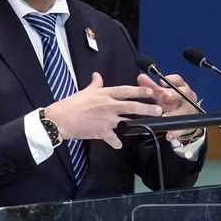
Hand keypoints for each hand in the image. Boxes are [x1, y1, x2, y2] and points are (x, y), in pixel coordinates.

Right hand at [46, 72, 162, 148]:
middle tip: (159, 109)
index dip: (139, 90)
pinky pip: (113, 139)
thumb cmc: (72, 104)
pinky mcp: (102, 131)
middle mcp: (108, 105)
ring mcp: (106, 119)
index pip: (125, 90)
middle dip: (147, 107)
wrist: (61, 118)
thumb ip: (95, 84)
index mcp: (104, 94)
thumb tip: (98, 75)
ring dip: (139, 124)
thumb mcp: (85, 91)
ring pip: (126, 121)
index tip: (151, 90)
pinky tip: (119, 145)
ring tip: (150, 125)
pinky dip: (116, 143)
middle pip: (131, 106)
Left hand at [137, 73, 201, 141]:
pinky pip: (181, 128)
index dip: (171, 80)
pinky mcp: (187, 124)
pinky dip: (175, 132)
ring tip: (165, 116)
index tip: (161, 81)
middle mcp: (187, 97)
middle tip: (164, 96)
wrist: (184, 117)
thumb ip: (152, 86)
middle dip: (174, 94)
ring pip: (183, 111)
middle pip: (184, 93)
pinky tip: (168, 134)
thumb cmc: (173, 102)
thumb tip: (140, 77)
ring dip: (174, 114)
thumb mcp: (162, 94)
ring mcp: (188, 110)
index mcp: (181, 88)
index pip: (178, 80)